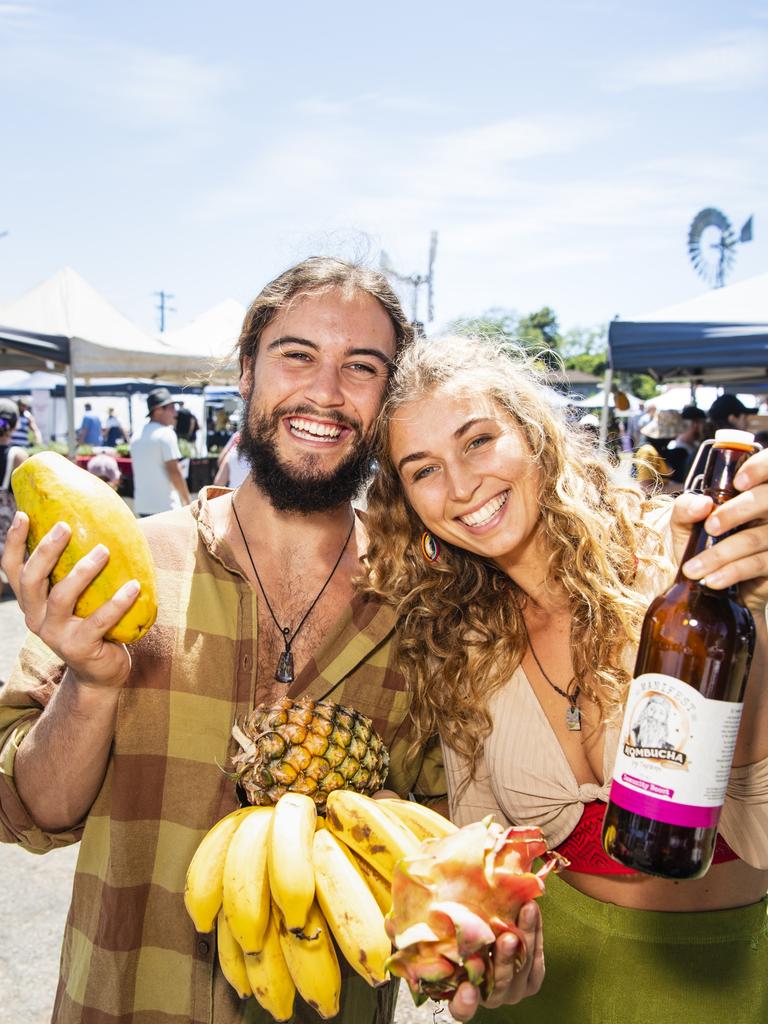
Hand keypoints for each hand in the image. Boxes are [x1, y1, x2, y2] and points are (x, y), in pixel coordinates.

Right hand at [1, 511, 138, 688]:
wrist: (101, 672)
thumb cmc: (92, 624)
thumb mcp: (78, 599)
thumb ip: (76, 571)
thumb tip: (99, 524)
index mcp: (32, 603)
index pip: (13, 570)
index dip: (14, 543)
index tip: (23, 514)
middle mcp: (36, 618)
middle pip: (31, 580)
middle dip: (45, 551)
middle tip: (64, 526)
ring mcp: (55, 635)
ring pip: (61, 598)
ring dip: (83, 571)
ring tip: (104, 550)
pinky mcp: (79, 648)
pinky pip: (98, 621)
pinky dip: (117, 602)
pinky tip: (134, 585)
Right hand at [447, 902, 543, 1021]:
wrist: (490, 938)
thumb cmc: (458, 938)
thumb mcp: (445, 938)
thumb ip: (440, 937)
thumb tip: (424, 919)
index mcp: (464, 995)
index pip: (461, 1008)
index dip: (465, 1002)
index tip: (468, 988)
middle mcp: (489, 997)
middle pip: (498, 979)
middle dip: (504, 958)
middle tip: (507, 938)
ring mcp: (513, 991)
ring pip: (522, 965)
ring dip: (526, 937)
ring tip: (527, 911)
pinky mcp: (532, 981)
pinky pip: (537, 959)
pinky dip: (536, 931)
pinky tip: (533, 910)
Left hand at [670, 447, 767, 595]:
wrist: (704, 582)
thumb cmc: (698, 544)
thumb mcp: (684, 523)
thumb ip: (685, 507)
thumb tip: (702, 503)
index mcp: (750, 493)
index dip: (761, 468)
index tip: (738, 481)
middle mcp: (767, 512)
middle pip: (765, 500)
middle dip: (735, 512)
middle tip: (710, 527)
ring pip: (754, 538)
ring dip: (720, 554)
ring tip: (693, 568)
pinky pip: (757, 564)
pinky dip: (731, 572)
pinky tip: (711, 580)